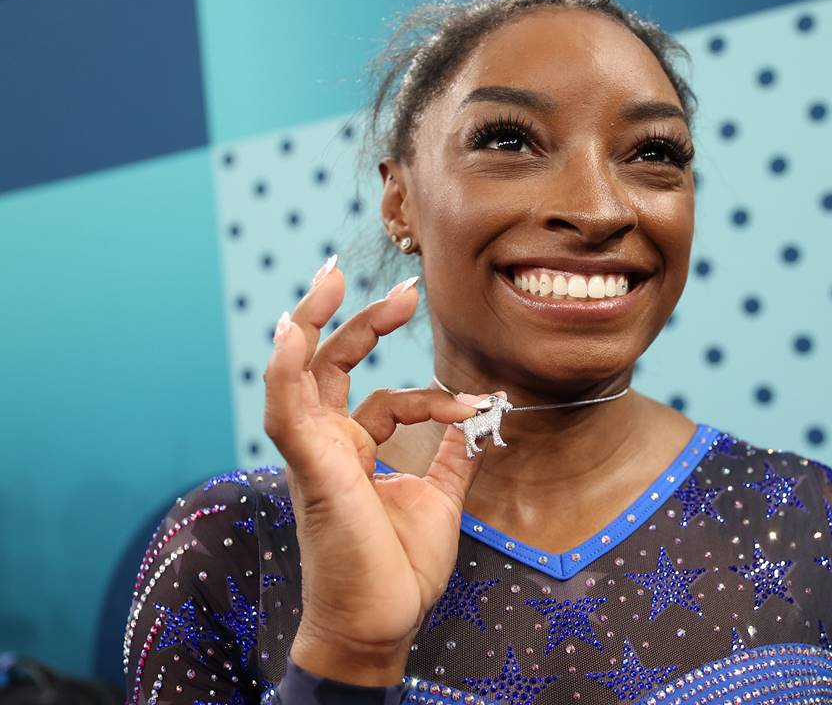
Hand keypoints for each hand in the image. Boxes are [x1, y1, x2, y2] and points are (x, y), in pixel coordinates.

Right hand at [263, 256, 498, 685]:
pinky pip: (285, 410)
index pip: (390, 398)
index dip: (435, 394)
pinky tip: (292, 331)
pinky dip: (286, 368)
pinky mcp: (309, 467)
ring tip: (331, 277)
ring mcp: (315, 453)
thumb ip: (451, 459)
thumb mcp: (438, 501)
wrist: (380, 623)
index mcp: (357, 451)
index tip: (476, 403)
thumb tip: (477, 423)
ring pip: (299, 373)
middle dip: (363, 320)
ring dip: (312, 322)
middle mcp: (330, 445)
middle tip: (406, 289)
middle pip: (333, 365)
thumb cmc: (397, 570)